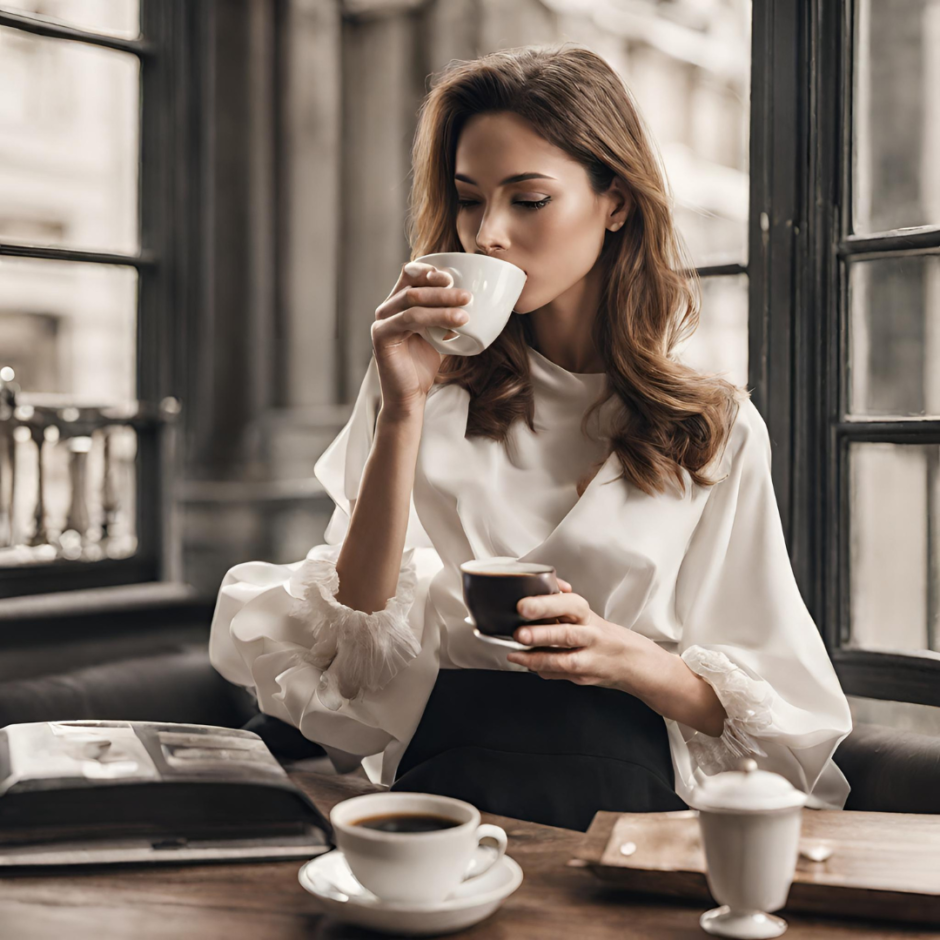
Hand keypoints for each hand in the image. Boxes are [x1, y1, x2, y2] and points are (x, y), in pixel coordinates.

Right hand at [372, 262, 472, 414]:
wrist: (409, 396)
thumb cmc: (424, 364)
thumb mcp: (440, 333)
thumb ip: (448, 314)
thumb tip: (477, 299)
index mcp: (399, 303)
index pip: (411, 274)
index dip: (430, 270)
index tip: (454, 277)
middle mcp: (387, 308)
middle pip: (413, 285)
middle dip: (441, 286)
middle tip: (467, 295)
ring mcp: (382, 320)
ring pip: (413, 300)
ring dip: (442, 302)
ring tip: (466, 311)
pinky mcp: (381, 334)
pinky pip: (409, 319)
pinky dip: (435, 318)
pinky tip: (455, 325)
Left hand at [506, 578, 660, 694]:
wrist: (632, 661)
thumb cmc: (602, 634)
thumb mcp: (585, 614)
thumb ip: (560, 601)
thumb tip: (536, 587)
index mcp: (588, 616)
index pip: (570, 605)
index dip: (547, 604)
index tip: (524, 605)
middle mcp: (591, 637)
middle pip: (567, 634)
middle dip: (541, 634)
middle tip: (519, 632)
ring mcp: (590, 659)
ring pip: (564, 660)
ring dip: (537, 658)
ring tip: (516, 654)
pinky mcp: (585, 677)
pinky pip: (560, 675)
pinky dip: (541, 670)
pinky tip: (526, 665)